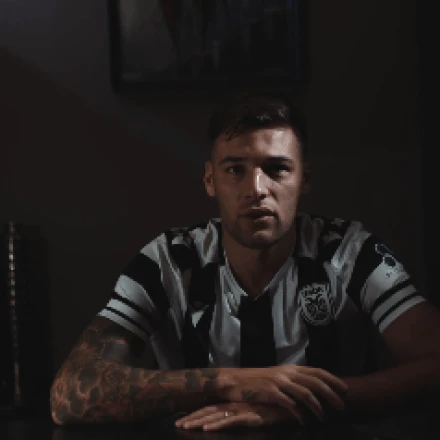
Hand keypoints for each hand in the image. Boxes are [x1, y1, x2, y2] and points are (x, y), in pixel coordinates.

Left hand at [175, 402, 295, 430]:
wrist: (295, 402)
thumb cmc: (277, 407)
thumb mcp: (258, 409)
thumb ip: (246, 411)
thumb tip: (234, 416)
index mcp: (236, 403)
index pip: (212, 408)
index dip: (197, 414)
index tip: (182, 420)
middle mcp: (237, 405)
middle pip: (210, 411)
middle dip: (193, 418)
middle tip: (177, 424)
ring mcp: (243, 410)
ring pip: (217, 416)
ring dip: (200, 422)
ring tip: (185, 427)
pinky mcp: (252, 417)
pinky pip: (232, 421)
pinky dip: (218, 425)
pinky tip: (208, 429)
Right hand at [220, 365, 347, 421]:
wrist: (236, 381)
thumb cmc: (258, 380)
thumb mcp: (278, 376)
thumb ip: (294, 380)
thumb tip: (313, 389)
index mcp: (291, 368)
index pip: (317, 371)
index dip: (332, 380)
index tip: (345, 389)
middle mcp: (287, 373)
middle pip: (315, 382)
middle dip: (331, 394)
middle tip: (342, 406)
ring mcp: (279, 382)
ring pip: (305, 393)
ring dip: (317, 406)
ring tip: (324, 417)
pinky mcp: (270, 393)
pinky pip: (289, 404)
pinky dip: (298, 414)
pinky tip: (303, 422)